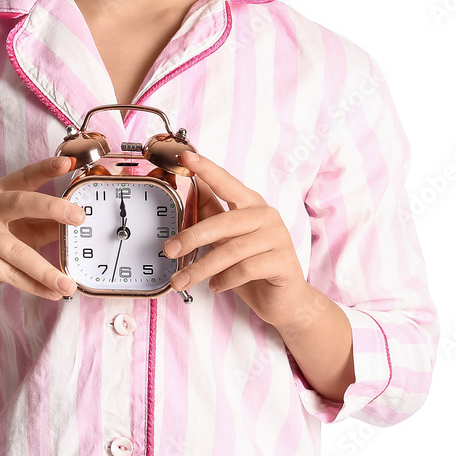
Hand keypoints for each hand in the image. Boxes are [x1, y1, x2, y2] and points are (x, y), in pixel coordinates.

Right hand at [0, 155, 84, 311]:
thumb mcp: (23, 232)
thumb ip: (47, 224)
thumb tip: (81, 220)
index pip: (25, 177)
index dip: (46, 168)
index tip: (68, 162)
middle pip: (21, 202)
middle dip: (53, 208)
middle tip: (79, 216)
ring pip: (19, 251)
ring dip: (47, 270)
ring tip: (68, 283)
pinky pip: (11, 274)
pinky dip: (35, 286)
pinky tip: (53, 293)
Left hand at [162, 151, 310, 328]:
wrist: (285, 300)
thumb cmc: (253, 266)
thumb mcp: (227, 239)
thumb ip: (212, 215)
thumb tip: (191, 190)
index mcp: (251, 204)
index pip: (226, 182)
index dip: (206, 168)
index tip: (185, 156)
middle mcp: (266, 215)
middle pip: (223, 222)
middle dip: (192, 237)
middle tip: (169, 250)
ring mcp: (278, 237)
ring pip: (231, 250)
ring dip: (202, 267)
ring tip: (182, 280)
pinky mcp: (284, 261)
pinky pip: (245, 269)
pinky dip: (225, 280)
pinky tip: (215, 286)